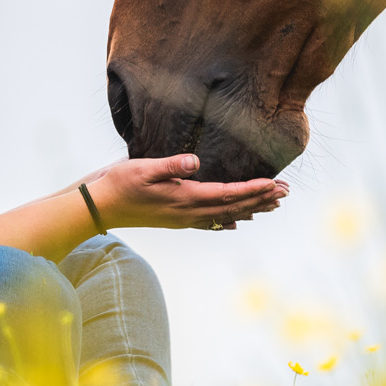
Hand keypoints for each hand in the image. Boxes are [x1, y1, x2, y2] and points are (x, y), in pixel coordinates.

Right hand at [87, 155, 286, 230]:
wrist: (99, 207)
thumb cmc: (119, 184)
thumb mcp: (142, 168)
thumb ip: (170, 165)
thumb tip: (195, 162)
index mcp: (185, 199)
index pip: (229, 194)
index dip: (254, 189)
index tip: (276, 184)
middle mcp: (189, 213)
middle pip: (234, 207)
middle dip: (261, 199)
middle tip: (286, 192)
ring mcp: (183, 219)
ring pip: (226, 215)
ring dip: (251, 209)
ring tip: (272, 206)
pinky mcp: (176, 220)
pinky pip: (210, 223)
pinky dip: (227, 220)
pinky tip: (235, 223)